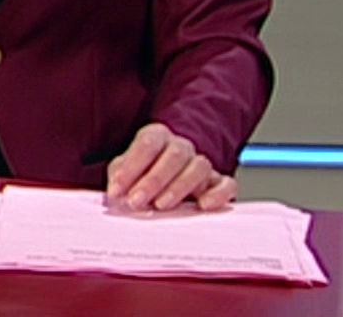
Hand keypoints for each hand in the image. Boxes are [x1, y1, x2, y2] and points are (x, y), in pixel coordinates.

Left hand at [106, 122, 238, 211]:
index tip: (117, 190)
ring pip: (199, 167)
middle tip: (136, 201)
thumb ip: (119, 178)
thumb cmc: (140, 175)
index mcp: (157, 136)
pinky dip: (218, 194)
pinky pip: (226, 184)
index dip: (131, 166)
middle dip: (153, 180)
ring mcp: (201, 163)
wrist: (163, 182)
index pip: (147, 143)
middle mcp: (181, 147)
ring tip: (161, 205)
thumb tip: (115, 192)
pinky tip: (204, 205)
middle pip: (174, 155)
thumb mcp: (123, 172)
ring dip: (179, 188)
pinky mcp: (218, 183)